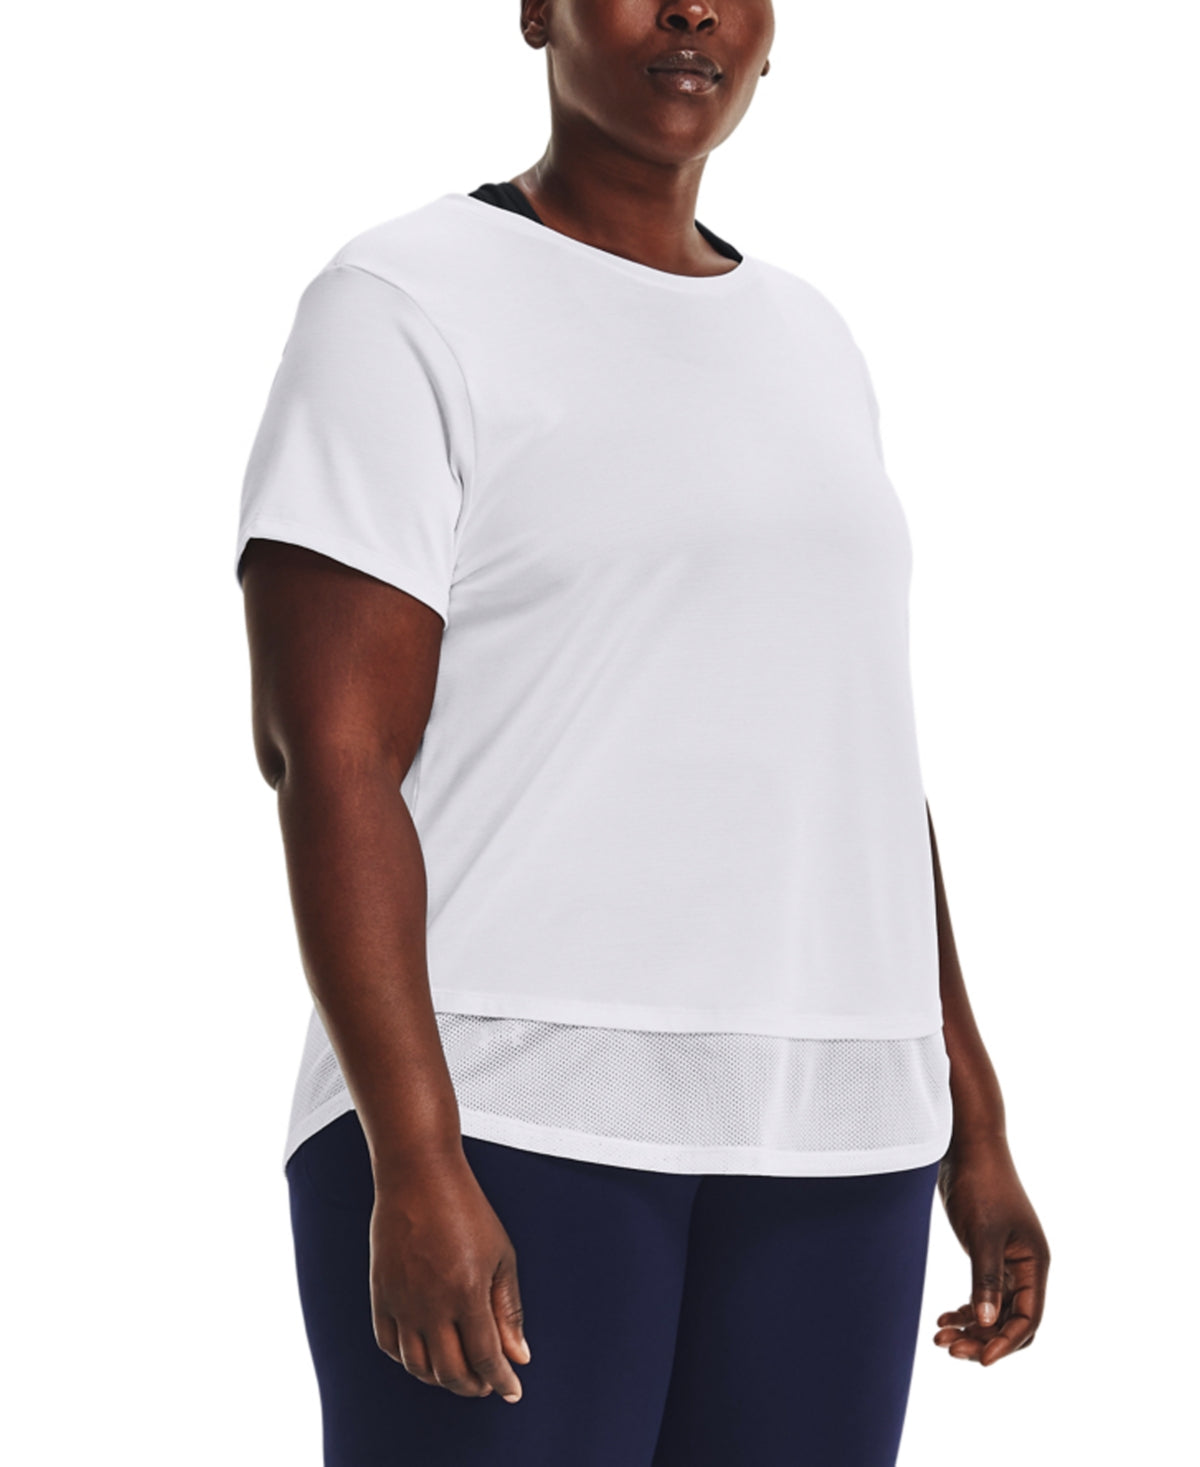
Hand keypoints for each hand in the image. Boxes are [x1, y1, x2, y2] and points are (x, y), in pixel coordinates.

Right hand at [369, 1147, 531, 1401]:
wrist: (419, 1175)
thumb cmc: (466, 1210)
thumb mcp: (501, 1254)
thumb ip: (509, 1309)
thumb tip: (519, 1356)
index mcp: (467, 1293)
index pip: (486, 1358)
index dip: (501, 1380)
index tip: (512, 1390)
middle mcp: (430, 1304)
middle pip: (451, 1372)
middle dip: (474, 1385)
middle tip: (488, 1381)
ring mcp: (401, 1302)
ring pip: (418, 1367)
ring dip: (442, 1379)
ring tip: (460, 1371)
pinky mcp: (379, 1294)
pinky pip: (389, 1346)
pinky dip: (409, 1360)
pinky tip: (426, 1353)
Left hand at [934, 1137, 1049, 1365]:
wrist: (966, 1146)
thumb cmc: (980, 1184)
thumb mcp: (983, 1234)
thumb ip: (986, 1279)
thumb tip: (985, 1323)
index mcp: (1034, 1263)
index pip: (1029, 1318)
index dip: (1006, 1343)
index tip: (980, 1360)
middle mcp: (1025, 1266)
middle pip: (1012, 1320)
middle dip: (983, 1339)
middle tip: (949, 1348)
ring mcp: (1006, 1260)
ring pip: (994, 1310)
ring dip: (970, 1327)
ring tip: (939, 1337)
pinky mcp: (986, 1253)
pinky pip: (982, 1294)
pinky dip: (965, 1309)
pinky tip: (943, 1317)